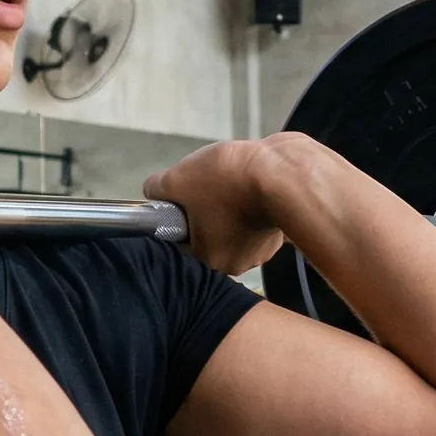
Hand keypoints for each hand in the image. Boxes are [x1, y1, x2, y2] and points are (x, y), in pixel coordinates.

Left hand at [142, 137, 299, 275]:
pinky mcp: (280, 232)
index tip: (183, 196)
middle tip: (207, 185)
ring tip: (230, 181)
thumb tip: (153, 191)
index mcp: (209, 260)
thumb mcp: (177, 179)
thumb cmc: (226, 182)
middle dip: (204, 211)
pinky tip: (249, 185)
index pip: (180, 241)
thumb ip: (156, 189)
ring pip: (232, 226)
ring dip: (228, 207)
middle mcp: (237, 264)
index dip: (178, 216)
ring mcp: (262, 250)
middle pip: (207, 235)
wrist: (282, 171)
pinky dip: (250, 203)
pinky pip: (254, 218)